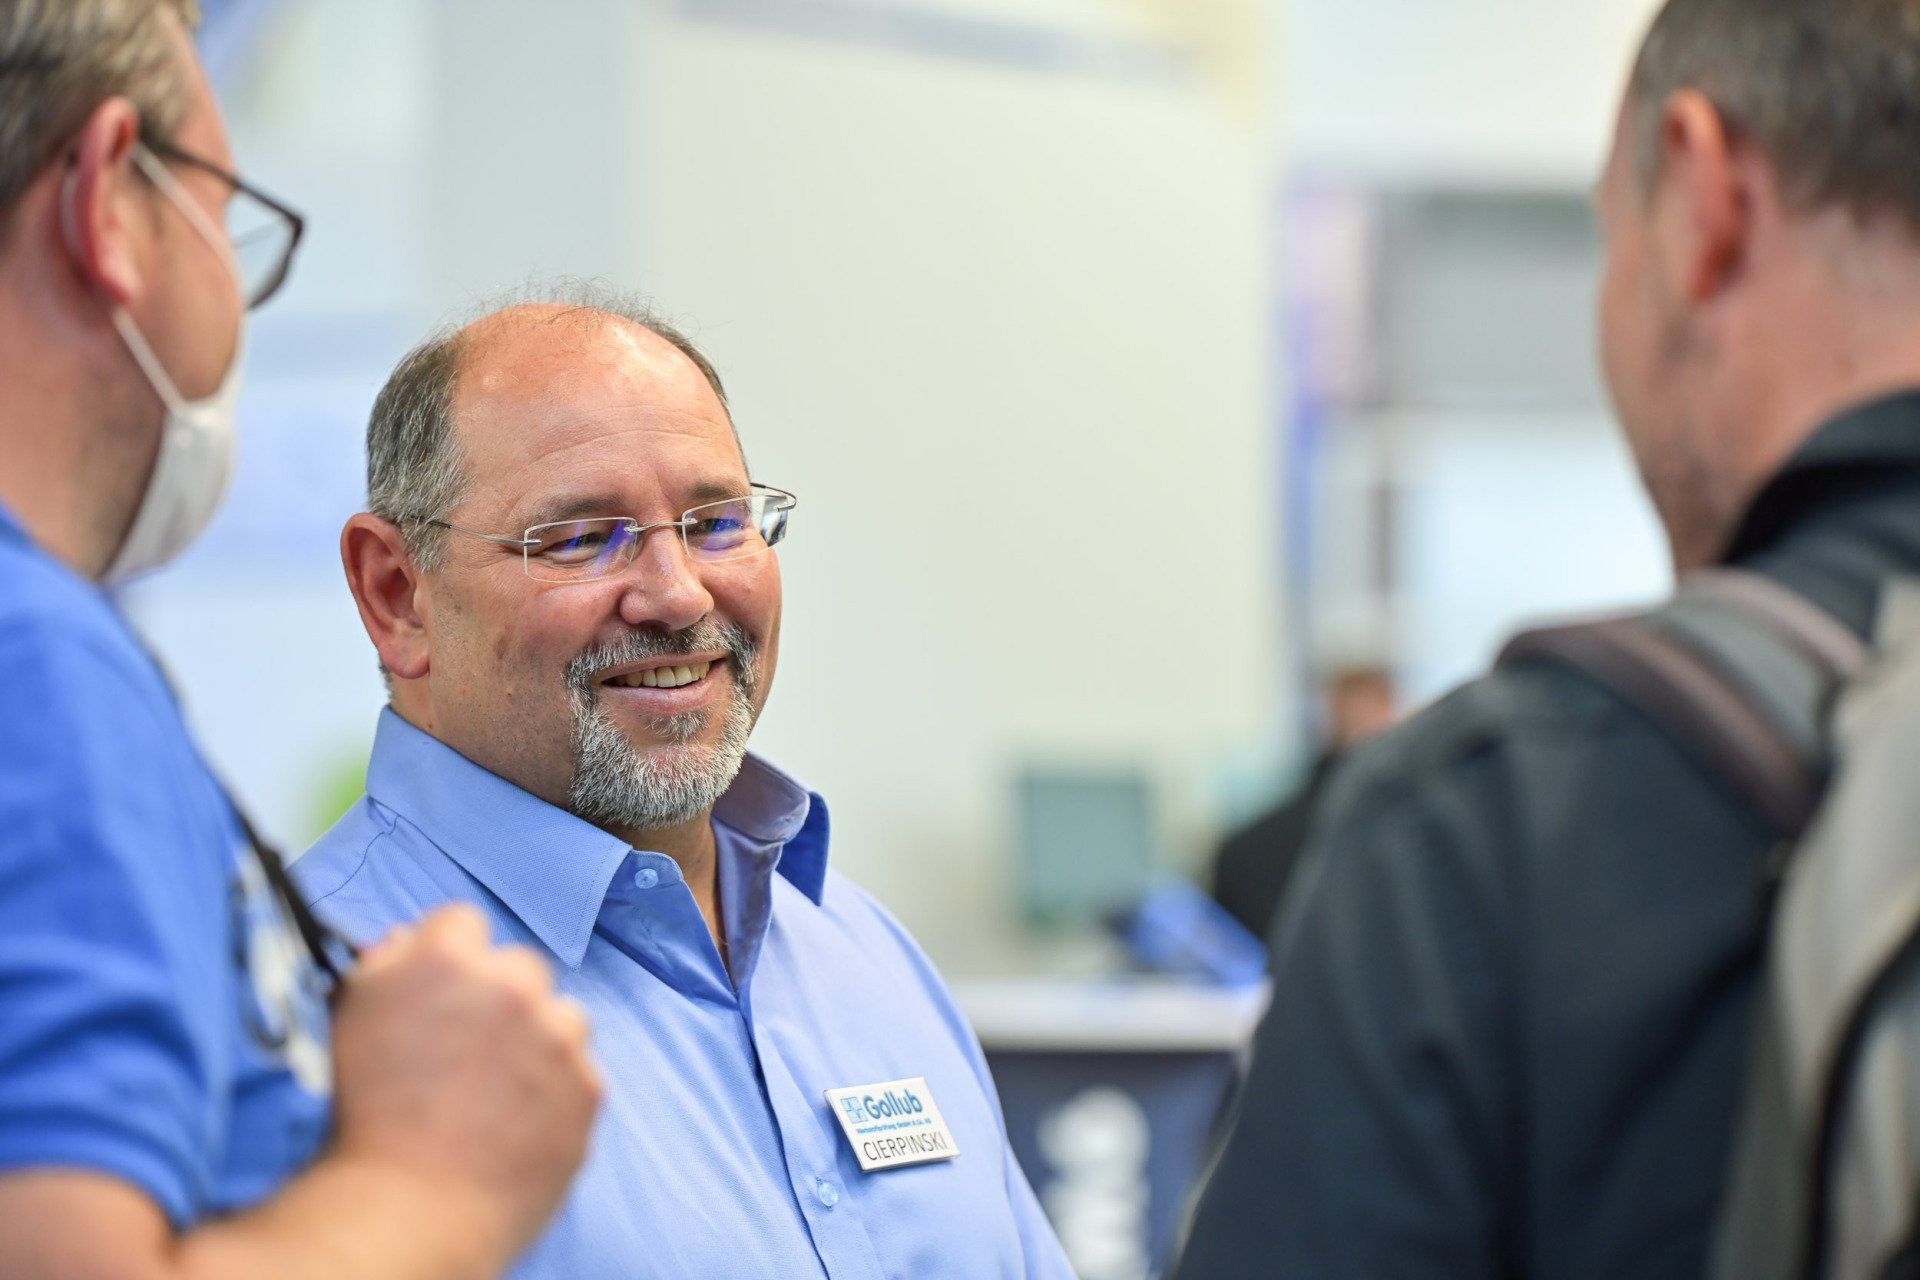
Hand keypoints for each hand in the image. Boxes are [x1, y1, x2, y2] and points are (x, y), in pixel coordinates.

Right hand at [325, 904, 602, 1271]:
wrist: (406, 1211)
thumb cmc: (363, 1119)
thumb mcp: (351, 1018)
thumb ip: (386, 962)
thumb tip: (413, 940)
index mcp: (446, 959)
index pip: (463, 922)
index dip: (448, 958)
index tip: (440, 994)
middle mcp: (512, 985)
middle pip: (520, 968)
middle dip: (499, 999)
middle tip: (467, 1053)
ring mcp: (558, 1036)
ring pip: (562, 1017)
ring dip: (539, 1042)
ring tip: (494, 1095)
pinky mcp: (589, 1086)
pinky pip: (580, 1073)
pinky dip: (558, 1093)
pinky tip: (518, 1124)